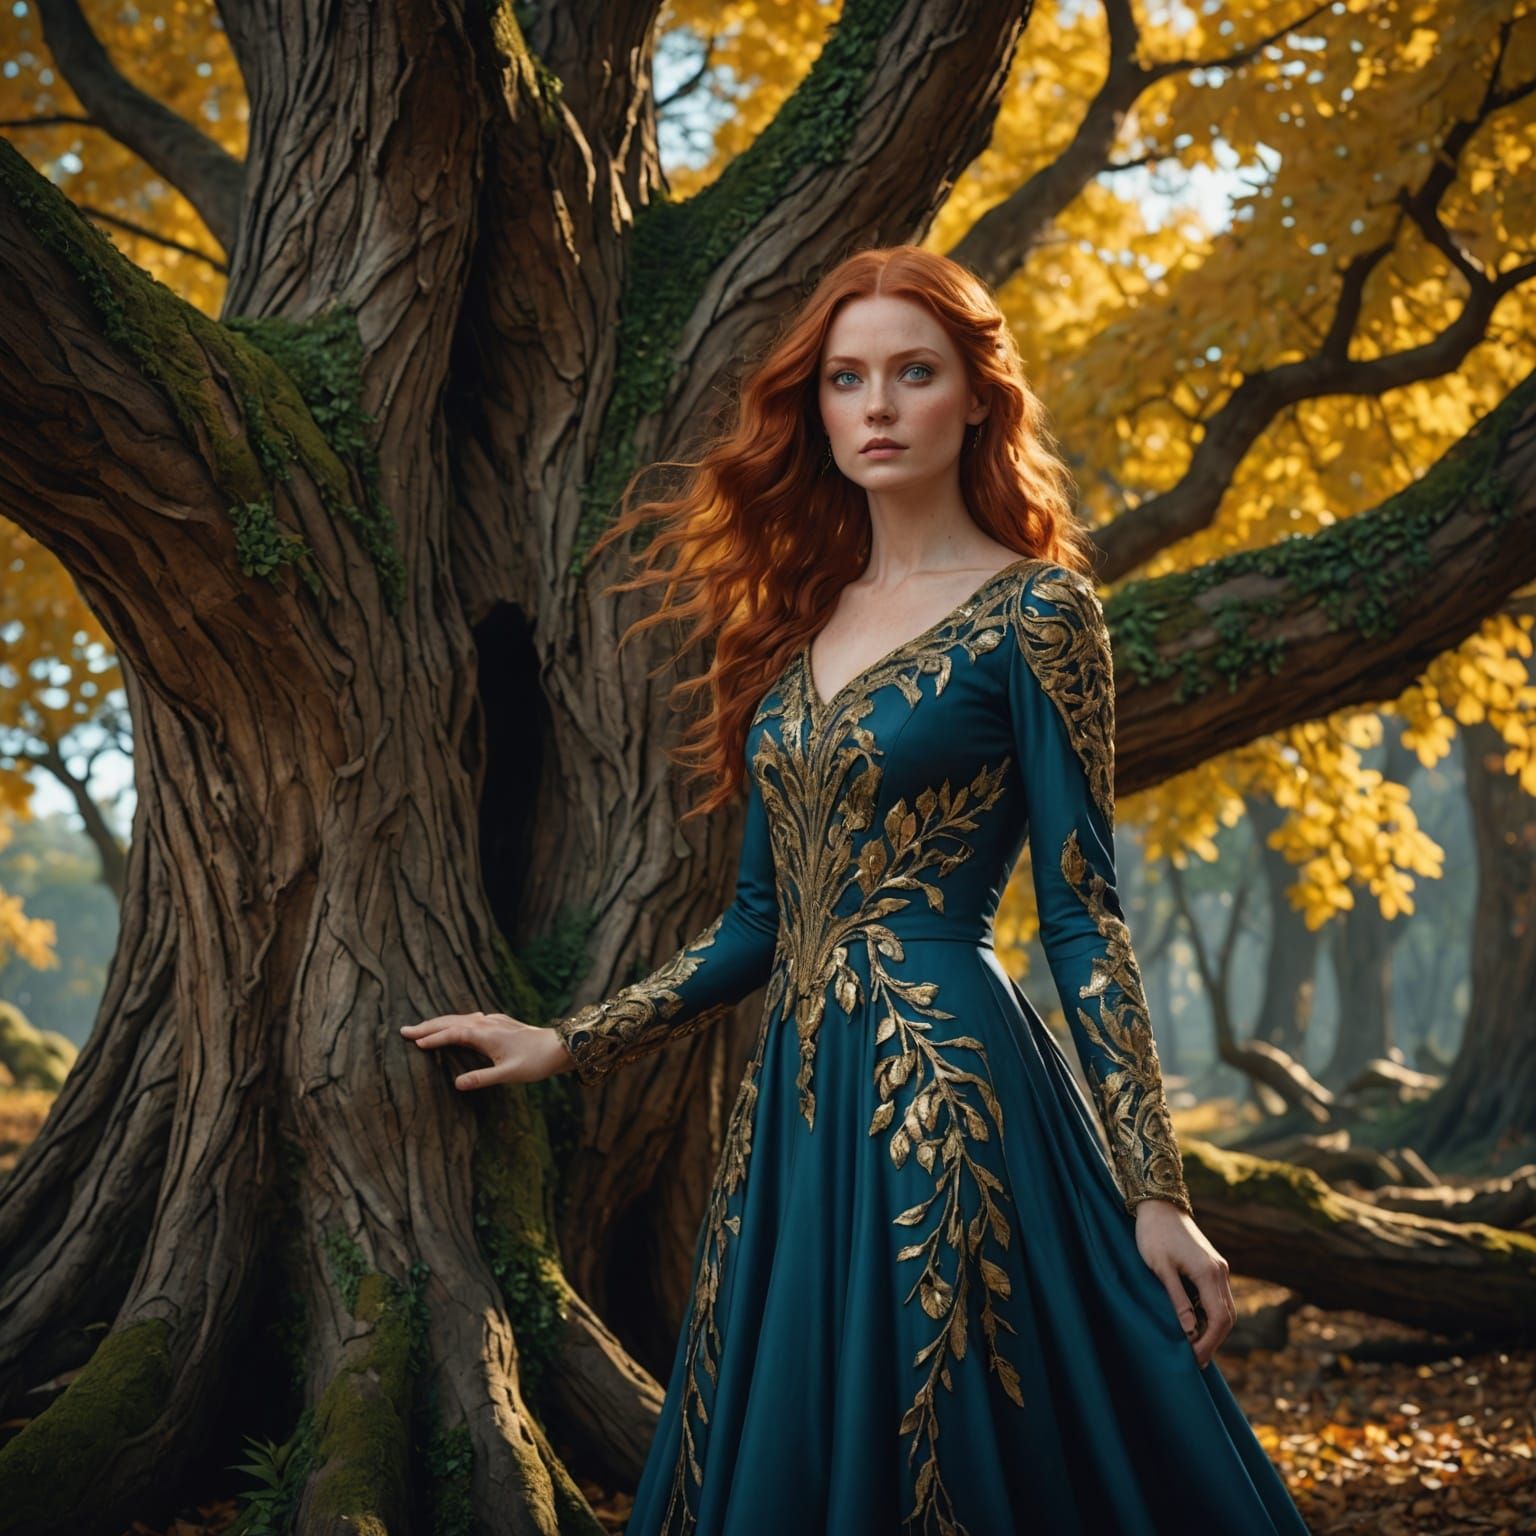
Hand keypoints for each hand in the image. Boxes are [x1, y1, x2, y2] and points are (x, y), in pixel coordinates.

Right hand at [399, 1010, 576, 1088]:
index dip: (432, 1038)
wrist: (559, 1047)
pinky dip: (455, 1022)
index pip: (452, 1034)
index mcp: (485, 1034)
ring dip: (439, 1022)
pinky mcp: (500, 1023)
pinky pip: (470, 1019)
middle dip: (427, 1026)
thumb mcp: (508, 1075)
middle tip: (404, 1030)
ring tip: (421, 1028)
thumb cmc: (535, 1062)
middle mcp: (486, 1023)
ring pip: (460, 1018)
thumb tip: (456, 1084)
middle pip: (451, 1021)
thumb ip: (482, 1079)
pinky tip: (455, 1025)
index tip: (413, 1042)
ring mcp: (493, 1021)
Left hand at [1133, 1199, 1234, 1367]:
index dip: (1209, 1343)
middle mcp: (1220, 1272)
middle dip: (1214, 1341)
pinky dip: (1210, 1315)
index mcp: (1209, 1273)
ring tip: (1195, 1348)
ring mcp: (1219, 1268)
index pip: (1218, 1319)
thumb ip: (1177, 1299)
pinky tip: (1195, 1325)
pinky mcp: (1212, 1266)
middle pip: (1227, 1317)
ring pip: (1225, 1308)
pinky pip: (1217, 1297)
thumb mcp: (1161, 1268)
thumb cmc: (1154, 1234)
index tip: (1194, 1359)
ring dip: (1213, 1329)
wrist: (1159, 1205)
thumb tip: (1189, 1332)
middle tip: (1196, 1361)